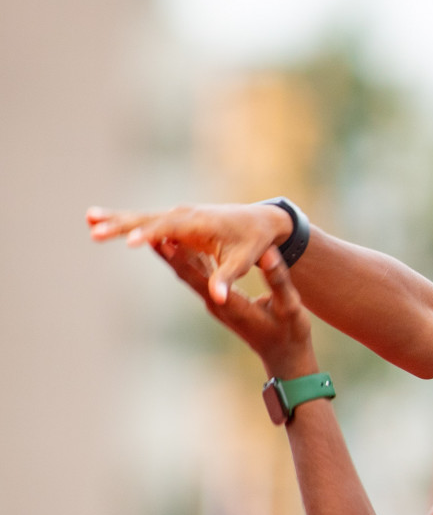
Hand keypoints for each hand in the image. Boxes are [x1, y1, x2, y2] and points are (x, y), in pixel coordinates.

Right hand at [88, 203, 290, 304]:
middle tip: (94, 231)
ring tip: (87, 219)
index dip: (152, 235)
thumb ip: (227, 278)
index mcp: (201, 224)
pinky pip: (147, 221)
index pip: (172, 229)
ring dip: (116, 218)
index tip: (131, 242)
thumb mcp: (243, 261)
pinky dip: (124, 221)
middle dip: (122, 224)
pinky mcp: (175, 221)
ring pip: (143, 217)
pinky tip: (100, 220)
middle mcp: (186, 215)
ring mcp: (179, 216)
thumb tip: (219, 299)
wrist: (261, 221)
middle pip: (149, 219)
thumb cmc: (253, 243)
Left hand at [156, 240, 316, 379]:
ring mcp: (217, 305)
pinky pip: (202, 279)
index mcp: (231, 304)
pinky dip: (193, 261)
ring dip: (176, 255)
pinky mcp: (221, 303)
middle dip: (168, 252)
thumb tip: (268, 255)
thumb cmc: (289, 334)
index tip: (163, 239)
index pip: (199, 278)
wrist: (285, 357)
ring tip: (160, 231)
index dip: (180, 259)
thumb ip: (278, 281)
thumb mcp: (291, 307)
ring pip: (192, 276)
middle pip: (187, 275)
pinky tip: (186, 247)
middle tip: (148, 229)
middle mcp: (218, 305)